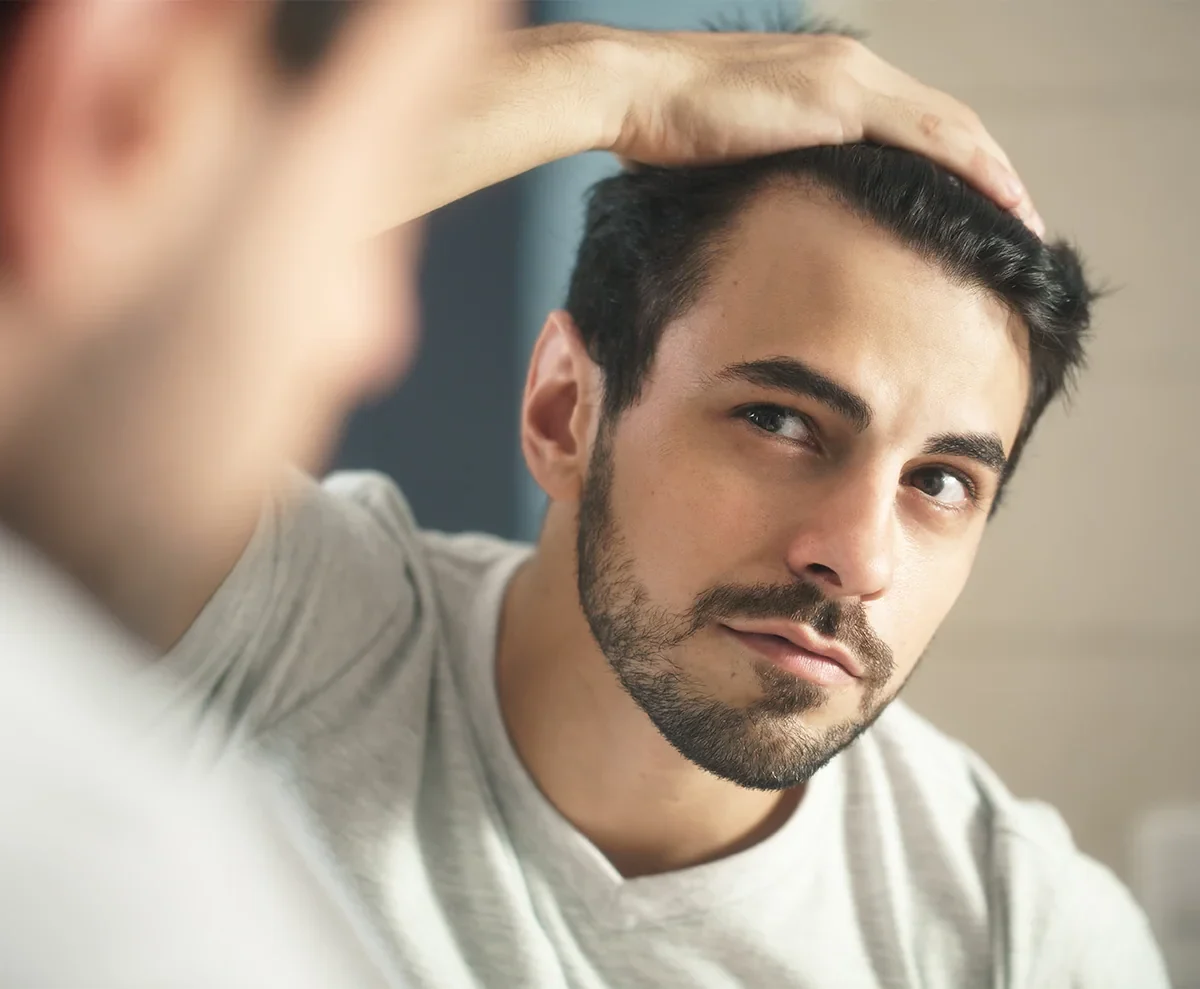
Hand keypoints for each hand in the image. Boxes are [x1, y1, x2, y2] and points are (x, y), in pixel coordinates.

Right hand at [603, 30, 1042, 234]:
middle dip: (990, 173)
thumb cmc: (661, 131)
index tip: (978, 211)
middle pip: (945, 121)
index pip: (912, 124)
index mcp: (826, 79)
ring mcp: (847, 78)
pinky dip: (973, 170)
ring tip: (1026, 223)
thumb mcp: (728, 158)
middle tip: (1022, 221)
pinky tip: (1000, 203)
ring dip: (997, 176)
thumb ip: (767, 176)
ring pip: (951, 127)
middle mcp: (849, 67)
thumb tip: (776, 220)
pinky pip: (928, 137)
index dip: (954, 166)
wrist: (631, 91)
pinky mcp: (838, 99)